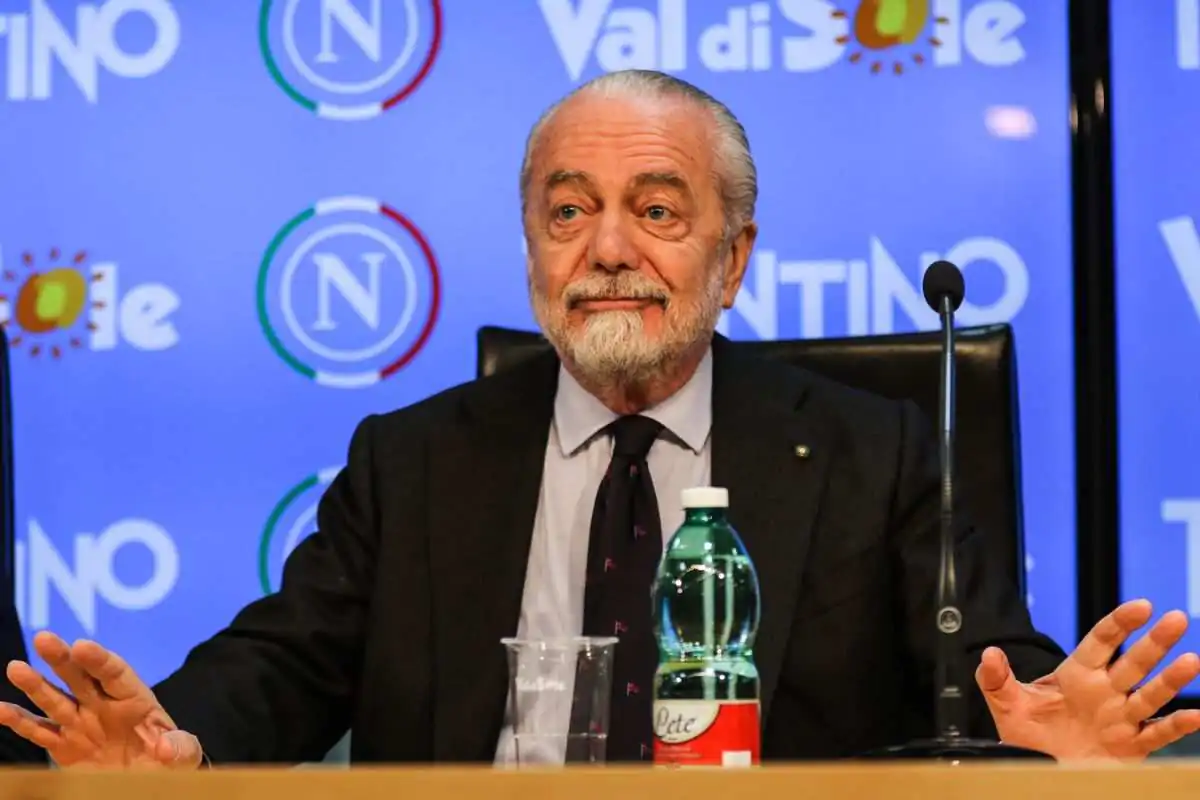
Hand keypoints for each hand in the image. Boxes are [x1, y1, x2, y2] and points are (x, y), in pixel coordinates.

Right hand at [0, 631, 201, 768]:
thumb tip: (165, 747)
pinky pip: (40, 732)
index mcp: (135, 698)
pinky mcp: (65, 747)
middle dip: (64, 658)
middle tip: (44, 638)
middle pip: (81, 677)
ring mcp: (82, 723)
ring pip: (55, 700)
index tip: (82, 646)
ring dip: (36, 685)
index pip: (116, 673)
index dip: (100, 660)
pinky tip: (1, 709)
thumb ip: (181, 748)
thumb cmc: (171, 758)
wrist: (150, 780)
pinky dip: (19, 721)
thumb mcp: (186, 754)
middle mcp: (104, 705)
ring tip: (16, 668)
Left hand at [976, 599, 1199, 760]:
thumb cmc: (1025, 735)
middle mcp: (1104, 692)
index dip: (1119, 623)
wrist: (1038, 769)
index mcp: (1076, 675)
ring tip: (1191, 660)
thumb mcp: (1006, 705)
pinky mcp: (1130, 747)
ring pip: (1150, 694)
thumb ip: (995, 679)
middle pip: (1133, 662)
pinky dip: (1178, 726)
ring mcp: (1120, 719)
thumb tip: (989, 654)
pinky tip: (1196, 715)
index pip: (1101, 642)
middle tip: (1177, 619)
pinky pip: (1158, 734)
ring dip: (1171, 679)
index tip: (1141, 605)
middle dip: (1154, 642)